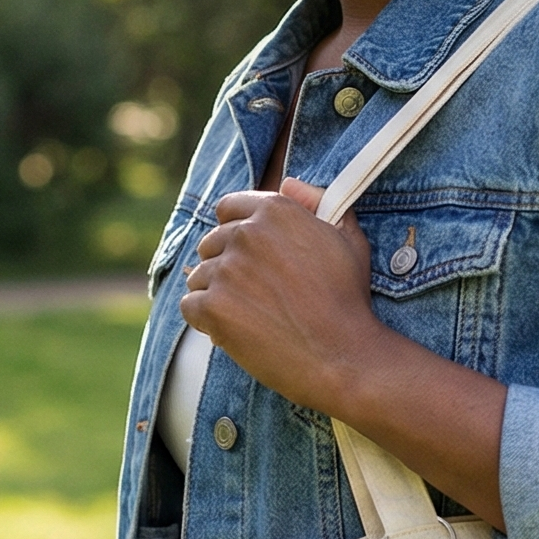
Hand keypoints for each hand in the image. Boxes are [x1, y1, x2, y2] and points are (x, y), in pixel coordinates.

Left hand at [182, 178, 381, 411]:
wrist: (342, 356)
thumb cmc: (348, 300)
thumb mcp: (348, 239)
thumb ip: (319, 203)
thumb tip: (288, 182)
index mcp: (276, 210)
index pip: (229, 207)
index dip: (234, 230)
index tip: (244, 254)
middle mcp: (246, 233)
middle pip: (211, 243)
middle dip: (225, 265)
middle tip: (252, 293)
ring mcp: (226, 270)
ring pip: (198, 275)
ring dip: (215, 294)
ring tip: (248, 315)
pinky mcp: (213, 306)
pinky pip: (190, 305)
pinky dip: (205, 320)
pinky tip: (231, 330)